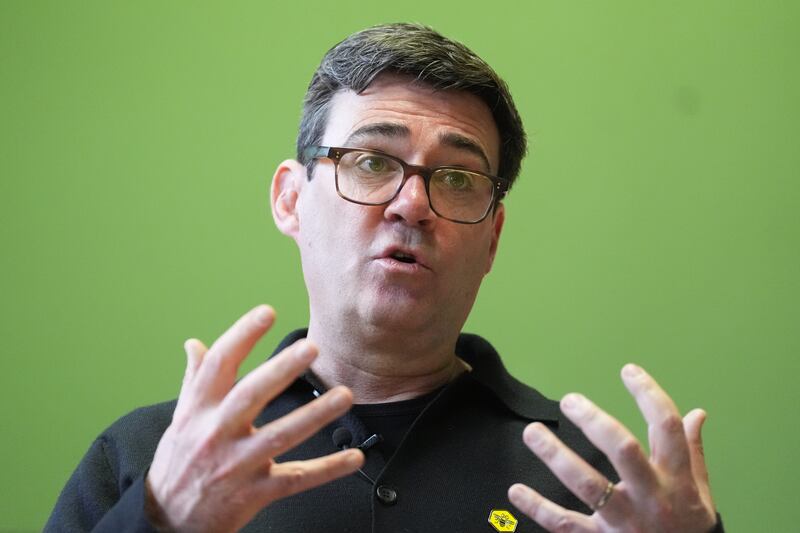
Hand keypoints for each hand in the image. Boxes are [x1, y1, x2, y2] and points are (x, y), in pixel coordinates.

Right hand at [145, 305, 363, 531]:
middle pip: (250, 395)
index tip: (266, 312)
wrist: (167, 522)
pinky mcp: (255, 493)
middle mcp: (216, 433)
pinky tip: (354, 457)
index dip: (241, 335)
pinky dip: (327, 469)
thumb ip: (194, 380)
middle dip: (281, 370)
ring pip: (280, 436)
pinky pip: (296, 479)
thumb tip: (194, 344)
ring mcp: (237, 465)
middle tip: (311, 347)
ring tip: (344, 396)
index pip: (218, 364)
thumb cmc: (178, 463)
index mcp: (198, 410)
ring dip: (315, 415)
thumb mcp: (180, 419)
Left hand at [508, 364, 716, 532]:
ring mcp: (624, 521)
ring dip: (556, 456)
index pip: (666, 427)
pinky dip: (538, 508)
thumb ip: (693, 451)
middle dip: (595, 422)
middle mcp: (651, 497)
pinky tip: (516, 491)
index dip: (649, 395)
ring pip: (588, 485)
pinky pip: (566, 525)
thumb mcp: (700, 491)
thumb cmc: (689, 526)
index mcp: (677, 479)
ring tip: (532, 432)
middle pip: (623, 451)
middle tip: (570, 401)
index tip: (629, 371)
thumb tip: (697, 413)